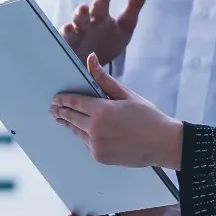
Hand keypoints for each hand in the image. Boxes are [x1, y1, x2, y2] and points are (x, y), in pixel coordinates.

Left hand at [51, 53, 183, 169]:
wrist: (162, 144)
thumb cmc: (147, 117)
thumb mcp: (126, 95)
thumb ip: (104, 79)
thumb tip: (90, 59)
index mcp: (101, 110)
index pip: (73, 102)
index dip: (62, 99)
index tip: (55, 98)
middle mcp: (95, 128)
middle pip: (70, 117)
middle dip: (60, 111)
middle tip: (53, 108)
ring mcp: (96, 144)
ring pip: (76, 131)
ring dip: (69, 123)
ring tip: (61, 118)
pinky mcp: (99, 156)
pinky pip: (86, 143)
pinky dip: (83, 136)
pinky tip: (82, 131)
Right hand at [61, 0, 148, 69]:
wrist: (96, 65)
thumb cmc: (110, 40)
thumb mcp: (126, 24)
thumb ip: (135, 3)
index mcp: (99, 16)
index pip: (101, 4)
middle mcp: (85, 25)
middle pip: (82, 16)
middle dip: (82, 13)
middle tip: (84, 8)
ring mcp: (75, 38)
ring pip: (70, 31)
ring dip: (69, 29)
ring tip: (70, 28)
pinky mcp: (69, 52)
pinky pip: (65, 48)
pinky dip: (64, 48)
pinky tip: (66, 48)